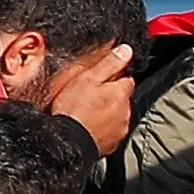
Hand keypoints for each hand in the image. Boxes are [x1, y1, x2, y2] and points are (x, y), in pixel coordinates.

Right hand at [60, 42, 139, 158]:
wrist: (66, 142)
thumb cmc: (73, 109)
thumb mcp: (88, 78)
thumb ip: (109, 63)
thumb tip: (126, 50)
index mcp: (121, 92)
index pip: (127, 77)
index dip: (113, 75)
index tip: (100, 78)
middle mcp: (126, 110)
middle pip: (123, 96)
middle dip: (111, 94)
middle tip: (90, 95)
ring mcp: (121, 127)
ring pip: (118, 113)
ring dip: (109, 110)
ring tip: (87, 111)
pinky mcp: (114, 142)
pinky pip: (112, 130)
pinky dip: (105, 126)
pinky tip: (89, 124)